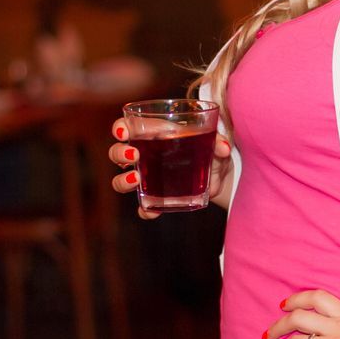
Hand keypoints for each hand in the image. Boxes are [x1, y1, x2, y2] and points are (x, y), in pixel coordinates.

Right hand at [107, 117, 231, 219]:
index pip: (126, 127)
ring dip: (123, 180)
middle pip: (116, 152)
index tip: (124, 133)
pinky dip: (145, 210)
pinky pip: (143, 206)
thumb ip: (218, 140)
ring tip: (136, 178)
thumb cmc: (209, 148)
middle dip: (118, 153)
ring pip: (120, 179)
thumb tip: (223, 148)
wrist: (220, 173)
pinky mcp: (157, 198)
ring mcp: (147, 178)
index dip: (119, 129)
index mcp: (152, 134)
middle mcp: (143, 155)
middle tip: (134, 155)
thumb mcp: (214, 140)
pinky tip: (152, 211)